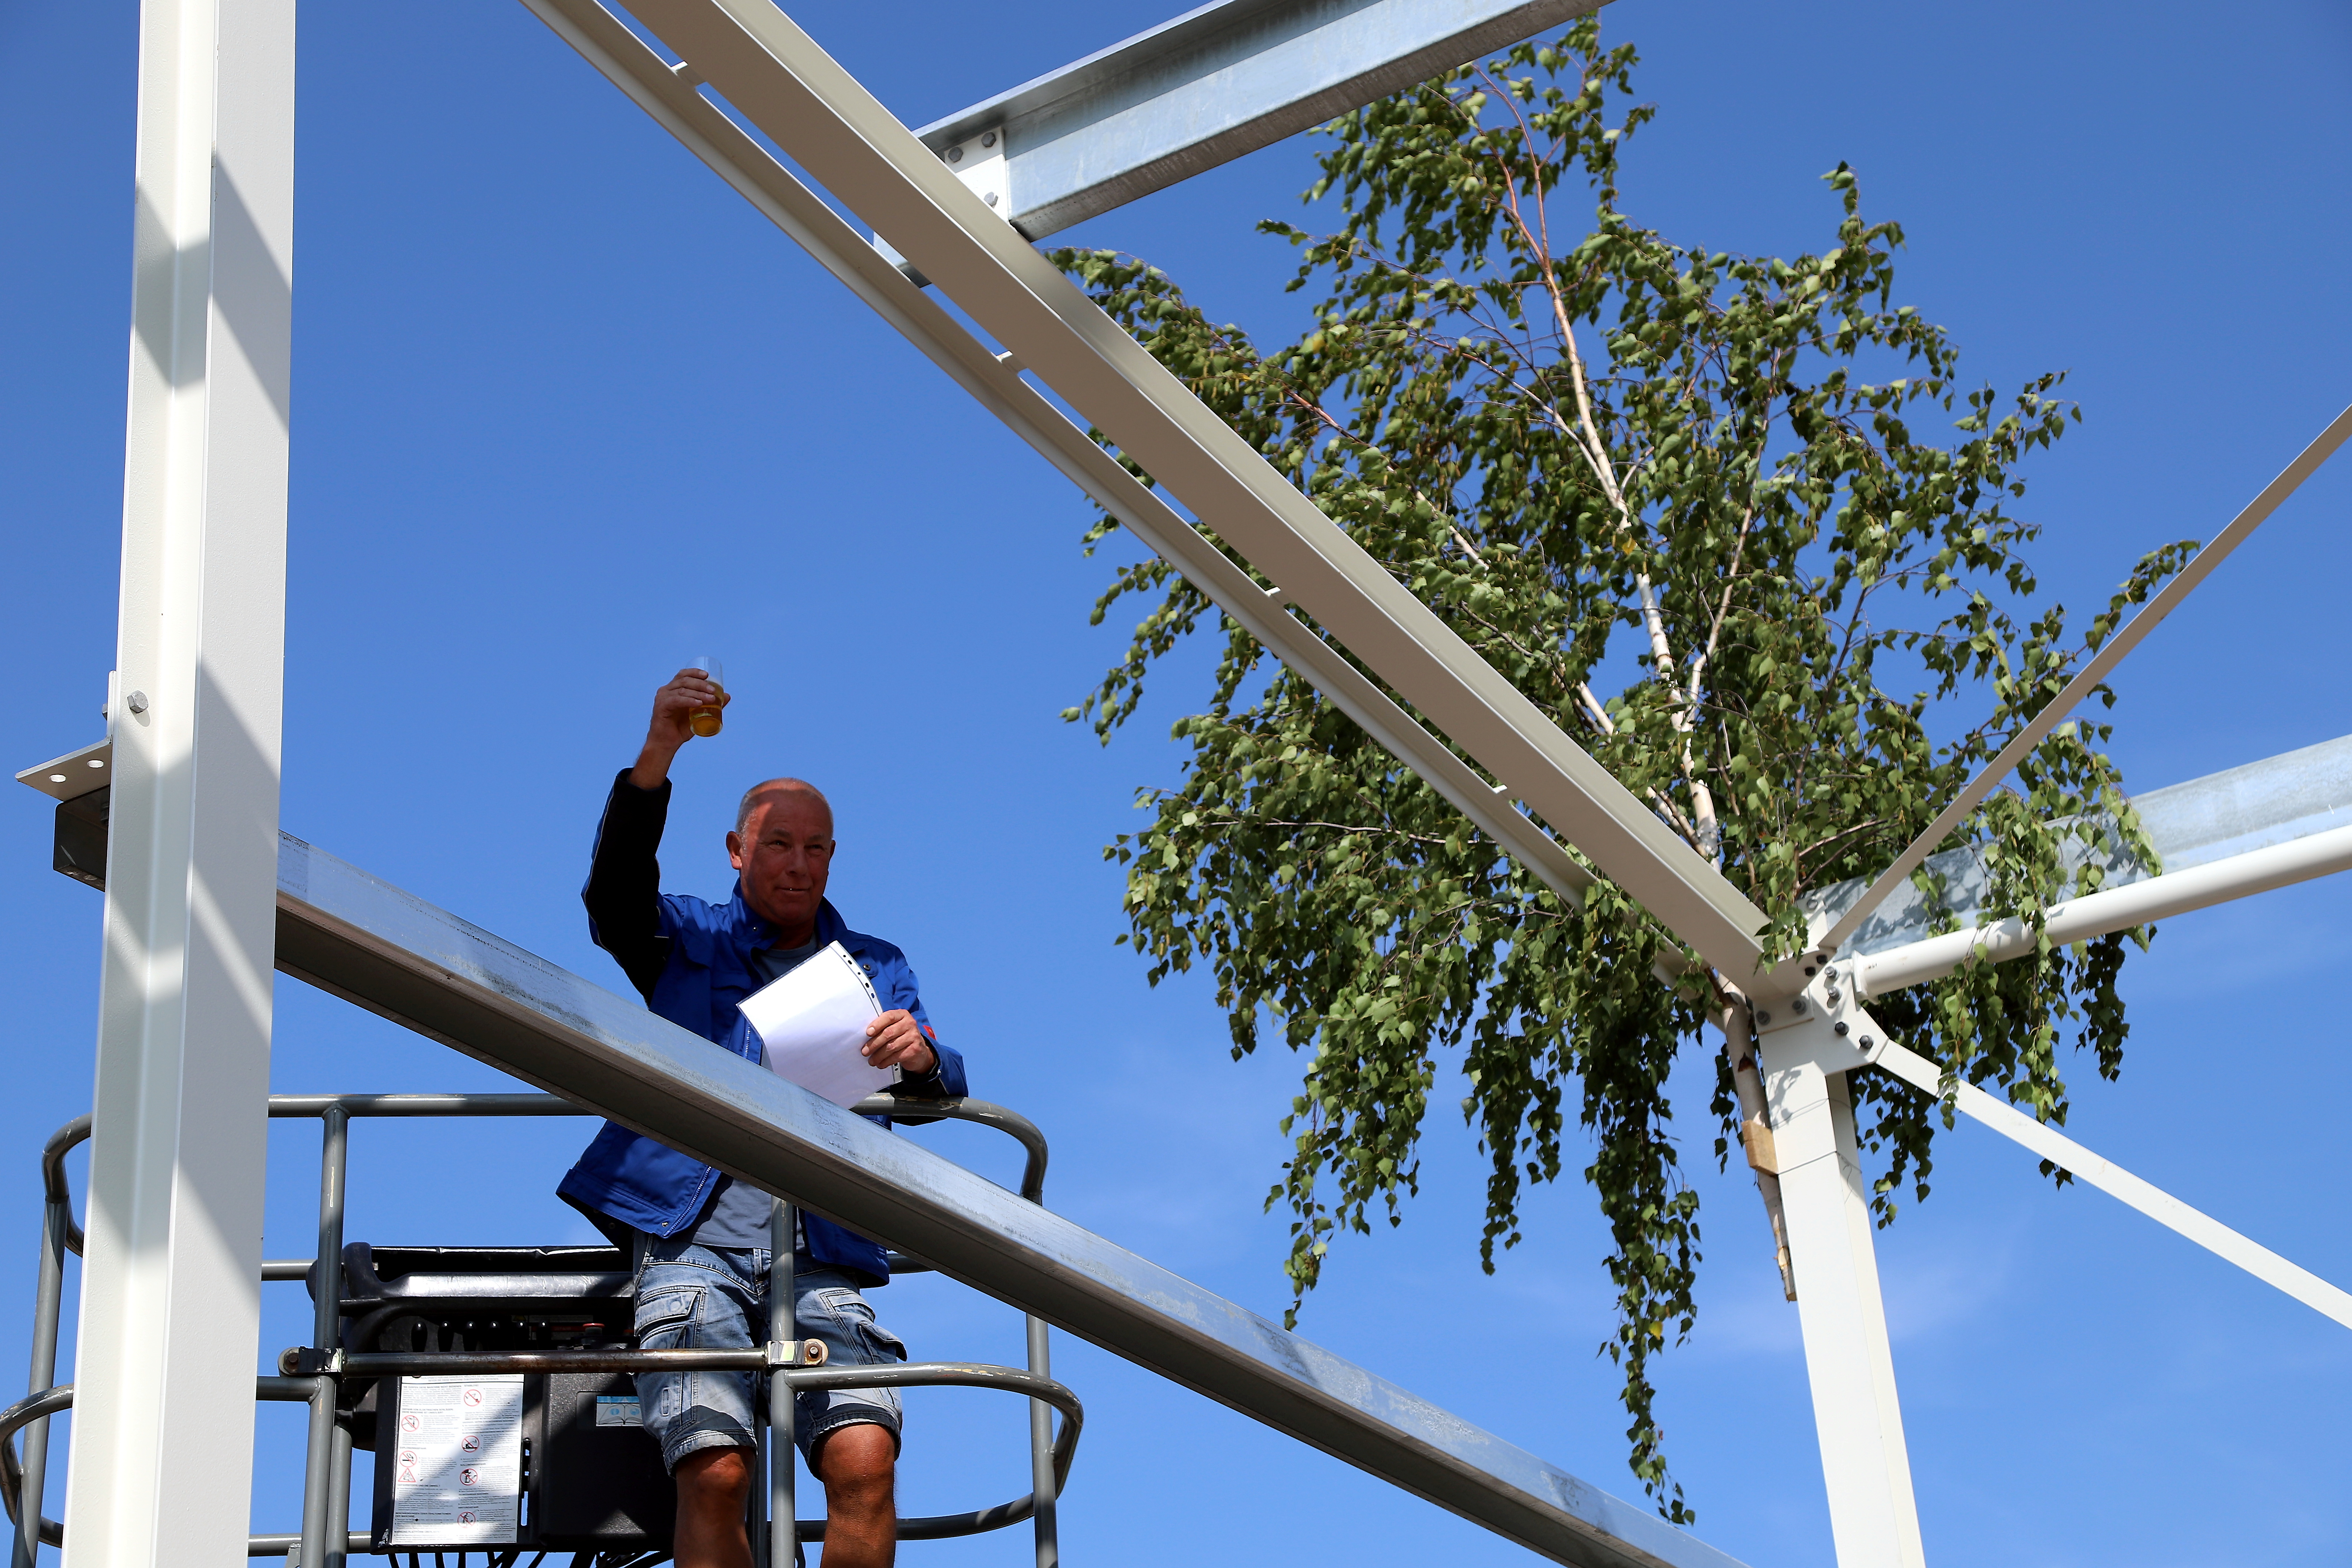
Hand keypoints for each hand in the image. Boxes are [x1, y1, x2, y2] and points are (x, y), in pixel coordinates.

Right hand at [628, 668, 729, 788]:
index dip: (695, 672)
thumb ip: (711, 704)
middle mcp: (666, 690)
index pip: (683, 675)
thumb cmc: (681, 728)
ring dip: (698, 693)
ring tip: (711, 698)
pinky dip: (689, 701)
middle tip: (713, 690)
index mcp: (673, 689)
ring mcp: (662, 698)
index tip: (707, 675)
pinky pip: (676, 700)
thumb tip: (727, 696)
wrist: (667, 743)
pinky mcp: (661, 706)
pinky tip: (699, 703)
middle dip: (701, 684)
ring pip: (683, 690)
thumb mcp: (698, 714)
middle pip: (684, 680)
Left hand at [861, 1010, 936, 1076]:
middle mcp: (909, 1024)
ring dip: (878, 1055)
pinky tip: (881, 1063)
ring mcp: (913, 1037)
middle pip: (888, 1033)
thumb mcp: (895, 1027)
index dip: (877, 1025)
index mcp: (902, 1015)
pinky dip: (886, 1061)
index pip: (888, 1017)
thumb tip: (865, 1036)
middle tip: (865, 1051)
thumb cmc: (902, 1037)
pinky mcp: (914, 1050)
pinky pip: (896, 1056)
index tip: (868, 1033)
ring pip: (891, 1046)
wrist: (920, 1051)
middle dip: (874, 1044)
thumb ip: (883, 1027)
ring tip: (872, 1060)